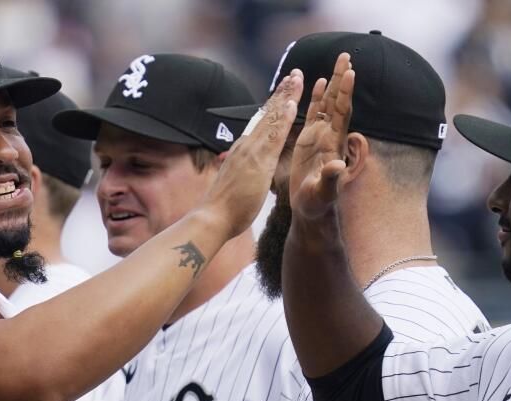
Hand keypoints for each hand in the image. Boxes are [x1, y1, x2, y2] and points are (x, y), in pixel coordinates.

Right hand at [202, 70, 303, 238]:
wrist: (212, 217)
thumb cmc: (224, 207)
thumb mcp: (233, 181)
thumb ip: (237, 169)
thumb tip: (235, 165)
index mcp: (243, 151)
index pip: (261, 123)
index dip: (273, 106)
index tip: (283, 91)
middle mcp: (246, 145)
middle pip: (267, 113)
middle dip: (282, 93)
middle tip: (295, 73)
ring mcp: (252, 151)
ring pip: (272, 118)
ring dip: (286, 96)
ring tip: (297, 78)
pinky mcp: (258, 162)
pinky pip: (274, 136)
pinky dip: (283, 119)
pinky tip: (293, 104)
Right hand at [289, 52, 354, 220]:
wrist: (310, 209)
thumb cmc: (318, 203)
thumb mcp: (324, 192)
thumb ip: (330, 178)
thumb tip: (338, 166)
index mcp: (334, 144)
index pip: (342, 113)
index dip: (346, 93)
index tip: (351, 73)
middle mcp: (329, 135)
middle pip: (337, 101)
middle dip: (342, 78)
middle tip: (347, 55)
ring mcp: (319, 136)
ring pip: (327, 103)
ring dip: (333, 82)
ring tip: (339, 61)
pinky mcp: (308, 140)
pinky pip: (313, 113)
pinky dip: (316, 97)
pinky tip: (319, 82)